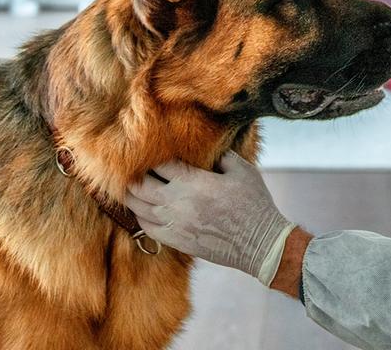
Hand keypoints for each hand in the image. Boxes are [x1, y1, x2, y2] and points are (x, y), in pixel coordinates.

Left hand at [125, 151, 294, 285]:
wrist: (259, 243)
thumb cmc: (254, 204)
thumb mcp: (242, 170)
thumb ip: (222, 156)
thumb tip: (210, 148)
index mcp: (193, 181)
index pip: (160, 164)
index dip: (154, 157)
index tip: (153, 153)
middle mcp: (178, 202)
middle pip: (140, 185)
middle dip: (135, 176)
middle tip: (134, 170)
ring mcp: (174, 224)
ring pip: (139, 208)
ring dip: (133, 196)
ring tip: (131, 188)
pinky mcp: (176, 241)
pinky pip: (146, 228)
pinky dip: (140, 217)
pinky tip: (142, 210)